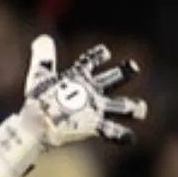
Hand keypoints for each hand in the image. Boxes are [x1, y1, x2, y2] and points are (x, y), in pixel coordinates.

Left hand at [0, 37, 147, 176]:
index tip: (104, 53)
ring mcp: (94, 109)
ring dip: (132, 108)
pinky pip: (111, 130)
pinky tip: (130, 138)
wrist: (37, 124)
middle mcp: (91, 92)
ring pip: (120, 107)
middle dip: (125, 73)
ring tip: (141, 109)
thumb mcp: (41, 75)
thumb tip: (43, 38)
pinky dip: (122, 134)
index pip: (93, 62)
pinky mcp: (93, 126)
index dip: (99, 56)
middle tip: (133, 67)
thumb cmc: (39, 101)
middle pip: (114, 80)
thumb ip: (44, 57)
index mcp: (81, 77)